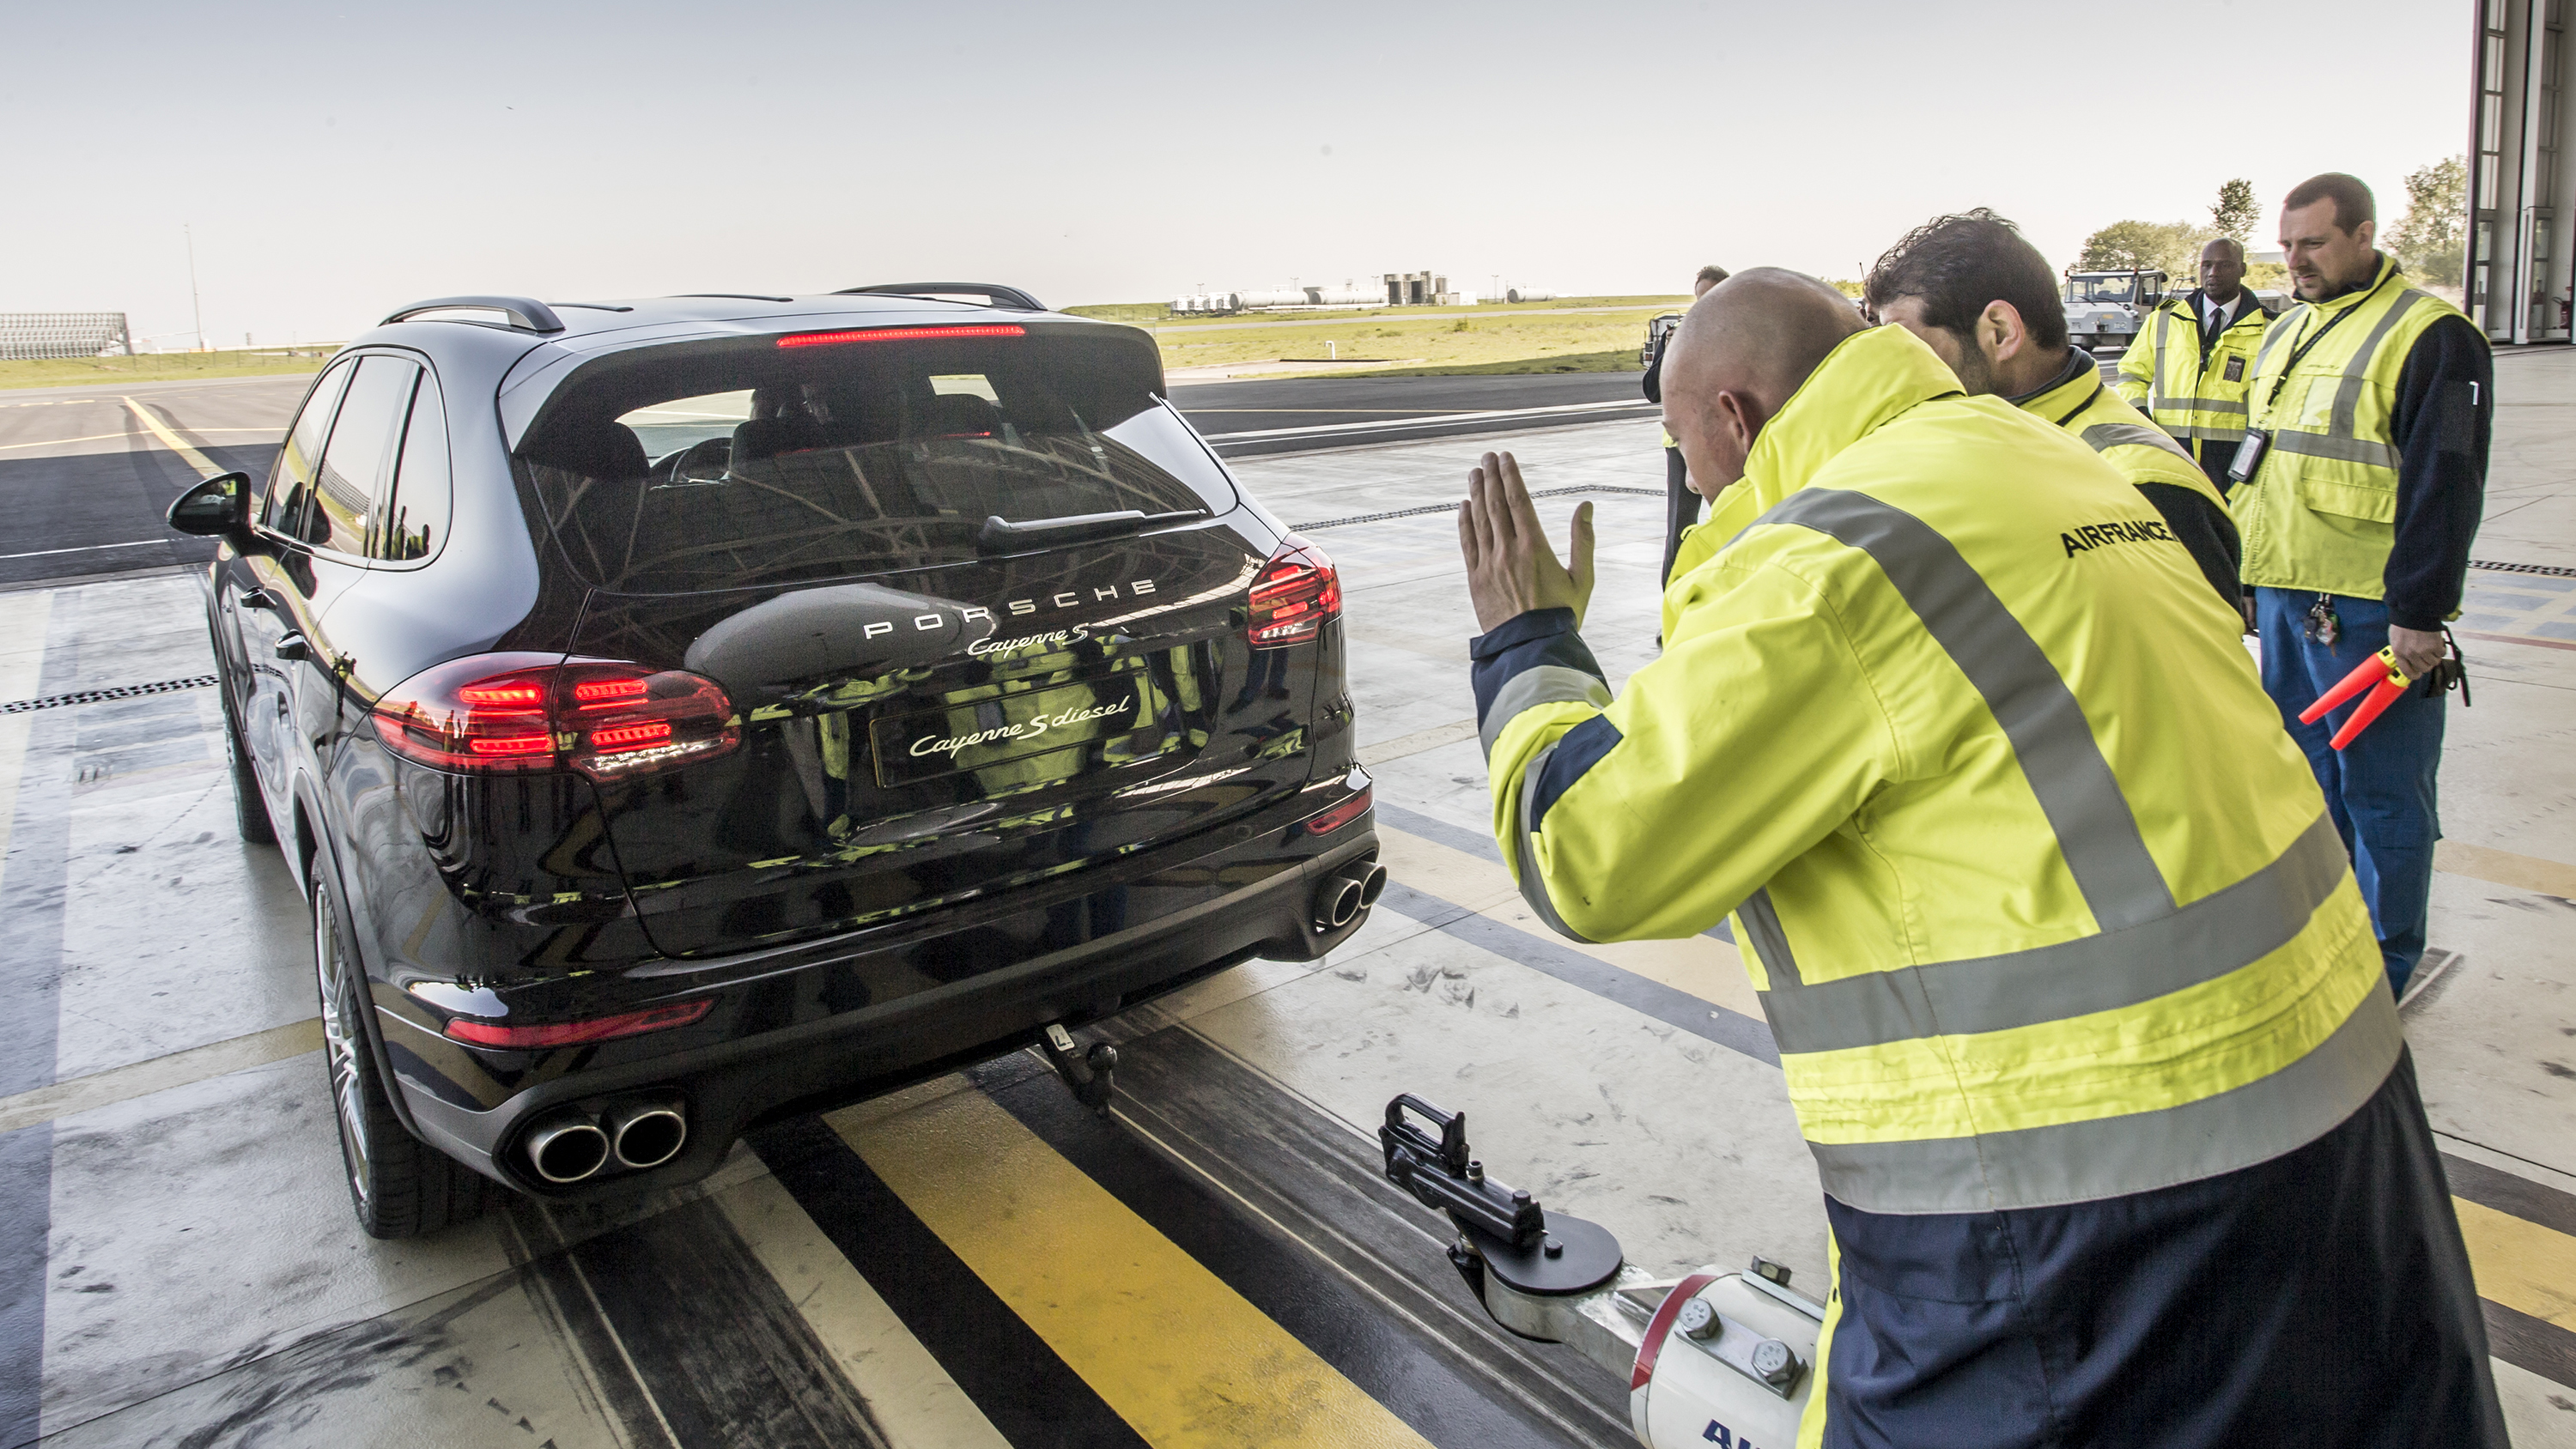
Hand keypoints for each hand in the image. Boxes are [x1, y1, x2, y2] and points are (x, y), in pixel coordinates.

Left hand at [1458, 451, 1595, 633]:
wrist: (1532, 649)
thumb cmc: (1562, 615)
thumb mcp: (1582, 578)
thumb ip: (1583, 540)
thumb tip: (1586, 506)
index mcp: (1535, 547)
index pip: (1519, 501)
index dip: (1510, 476)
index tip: (1506, 457)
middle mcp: (1508, 552)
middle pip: (1496, 504)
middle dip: (1491, 477)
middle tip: (1487, 457)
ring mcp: (1489, 565)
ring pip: (1479, 520)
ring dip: (1476, 493)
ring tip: (1475, 473)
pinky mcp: (1476, 580)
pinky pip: (1468, 544)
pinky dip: (1465, 522)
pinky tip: (1463, 506)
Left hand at [2387, 623, 2446, 679]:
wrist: (2415, 610)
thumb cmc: (2404, 622)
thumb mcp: (2396, 638)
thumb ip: (2400, 650)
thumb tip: (2405, 660)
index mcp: (2399, 652)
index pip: (2407, 672)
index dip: (2414, 675)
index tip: (2418, 673)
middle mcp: (2411, 654)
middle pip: (2424, 669)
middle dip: (2427, 664)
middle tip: (2428, 657)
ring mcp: (2423, 650)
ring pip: (2434, 662)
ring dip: (2435, 656)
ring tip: (2432, 648)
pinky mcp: (2435, 645)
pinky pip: (2442, 654)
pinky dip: (2441, 650)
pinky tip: (2437, 643)